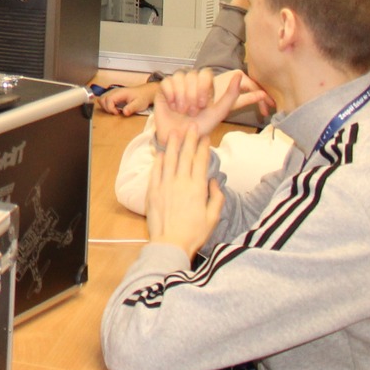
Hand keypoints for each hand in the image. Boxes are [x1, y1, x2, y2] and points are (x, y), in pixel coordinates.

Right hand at [99, 82, 158, 115]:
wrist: (145, 92)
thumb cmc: (142, 98)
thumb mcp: (139, 104)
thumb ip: (131, 108)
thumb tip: (124, 113)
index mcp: (120, 93)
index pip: (108, 99)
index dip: (110, 108)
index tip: (117, 113)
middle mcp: (114, 91)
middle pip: (102, 99)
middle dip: (106, 108)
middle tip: (116, 112)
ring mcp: (113, 92)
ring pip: (101, 98)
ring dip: (105, 106)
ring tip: (114, 110)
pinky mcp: (113, 94)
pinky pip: (104, 99)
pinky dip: (106, 104)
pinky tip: (114, 108)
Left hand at [145, 130, 223, 256]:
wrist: (170, 243)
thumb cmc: (194, 233)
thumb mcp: (213, 217)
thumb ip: (216, 197)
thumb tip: (214, 181)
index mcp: (197, 188)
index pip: (201, 162)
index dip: (203, 148)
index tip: (205, 137)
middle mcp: (181, 182)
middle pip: (185, 156)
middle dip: (189, 139)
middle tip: (191, 126)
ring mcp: (165, 185)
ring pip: (169, 159)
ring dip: (173, 144)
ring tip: (175, 132)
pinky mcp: (153, 191)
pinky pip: (156, 171)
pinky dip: (159, 160)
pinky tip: (161, 152)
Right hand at [152, 69, 270, 144]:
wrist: (181, 139)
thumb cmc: (201, 127)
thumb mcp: (219, 113)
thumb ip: (231, 95)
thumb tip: (239, 75)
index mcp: (205, 87)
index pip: (205, 73)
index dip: (203, 87)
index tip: (203, 105)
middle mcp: (191, 84)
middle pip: (192, 75)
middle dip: (192, 95)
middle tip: (192, 111)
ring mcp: (176, 85)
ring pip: (179, 77)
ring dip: (181, 96)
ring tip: (181, 110)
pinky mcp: (163, 89)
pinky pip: (166, 82)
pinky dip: (170, 95)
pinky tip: (172, 106)